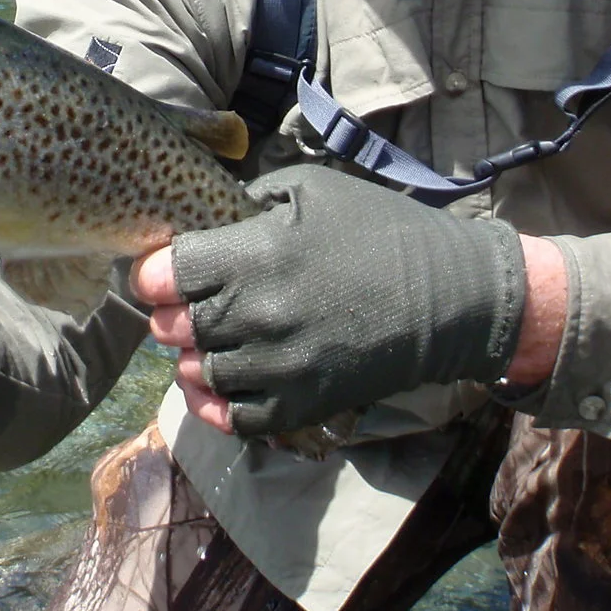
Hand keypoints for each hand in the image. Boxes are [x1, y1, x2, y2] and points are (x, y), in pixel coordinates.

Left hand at [130, 167, 555, 439]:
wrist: (454, 299)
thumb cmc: (384, 232)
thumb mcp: (313, 191)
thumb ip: (249, 203)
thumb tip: (206, 223)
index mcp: (256, 255)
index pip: (166, 274)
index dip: (156, 272)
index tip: (163, 271)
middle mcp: (259, 315)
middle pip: (177, 326)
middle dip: (174, 314)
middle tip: (188, 306)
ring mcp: (279, 367)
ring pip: (201, 373)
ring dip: (195, 357)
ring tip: (208, 341)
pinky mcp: (302, 406)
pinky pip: (235, 419)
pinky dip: (218, 405)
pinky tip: (220, 384)